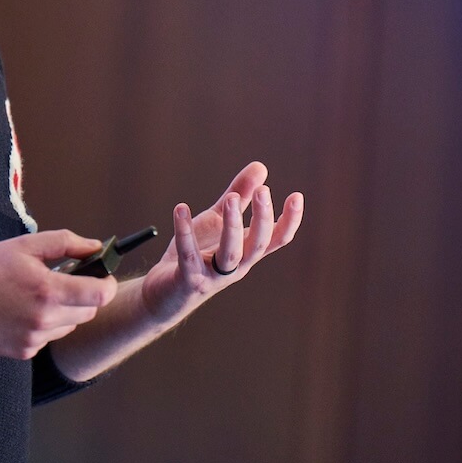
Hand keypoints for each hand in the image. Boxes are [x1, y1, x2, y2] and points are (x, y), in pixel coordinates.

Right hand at [0, 231, 119, 359]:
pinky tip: (22, 311)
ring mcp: (34, 339)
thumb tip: (95, 247)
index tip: (104, 276)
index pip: (99, 295)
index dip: (107, 284)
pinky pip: (48, 337)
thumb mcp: (25, 245)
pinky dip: (45, 325)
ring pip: (69, 326)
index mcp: (47, 290)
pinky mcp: (24, 352)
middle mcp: (44, 320)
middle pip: (88, 312)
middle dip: (85, 295)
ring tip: (39, 295)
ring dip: (65, 311)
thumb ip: (65, 243)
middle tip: (67, 280)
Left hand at [139, 162, 303, 325]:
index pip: (276, 239)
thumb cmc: (196, 254)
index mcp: (246, 252)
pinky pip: (188, 255)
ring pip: (230, 253)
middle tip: (263, 191)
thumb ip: (238, 195)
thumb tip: (261, 168)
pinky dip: (185, 232)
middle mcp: (235, 266)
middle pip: (258, 245)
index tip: (297, 196)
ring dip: (232, 226)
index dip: (290, 221)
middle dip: (262, 219)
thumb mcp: (217, 221)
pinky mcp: (189, 280)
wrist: (164, 294)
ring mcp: (213, 276)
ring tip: (230, 198)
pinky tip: (180, 208)